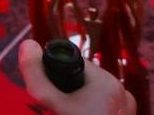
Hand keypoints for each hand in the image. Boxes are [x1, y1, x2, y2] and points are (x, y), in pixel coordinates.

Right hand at [17, 40, 136, 114]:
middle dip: (67, 92)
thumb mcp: (48, 102)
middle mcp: (123, 94)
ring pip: (92, 96)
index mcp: (108, 83)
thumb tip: (28, 45)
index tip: (49, 94)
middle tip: (55, 110)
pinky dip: (88, 113)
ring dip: (76, 104)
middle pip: (83, 81)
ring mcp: (126, 111)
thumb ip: (35, 72)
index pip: (74, 65)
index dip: (56, 75)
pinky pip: (101, 109)